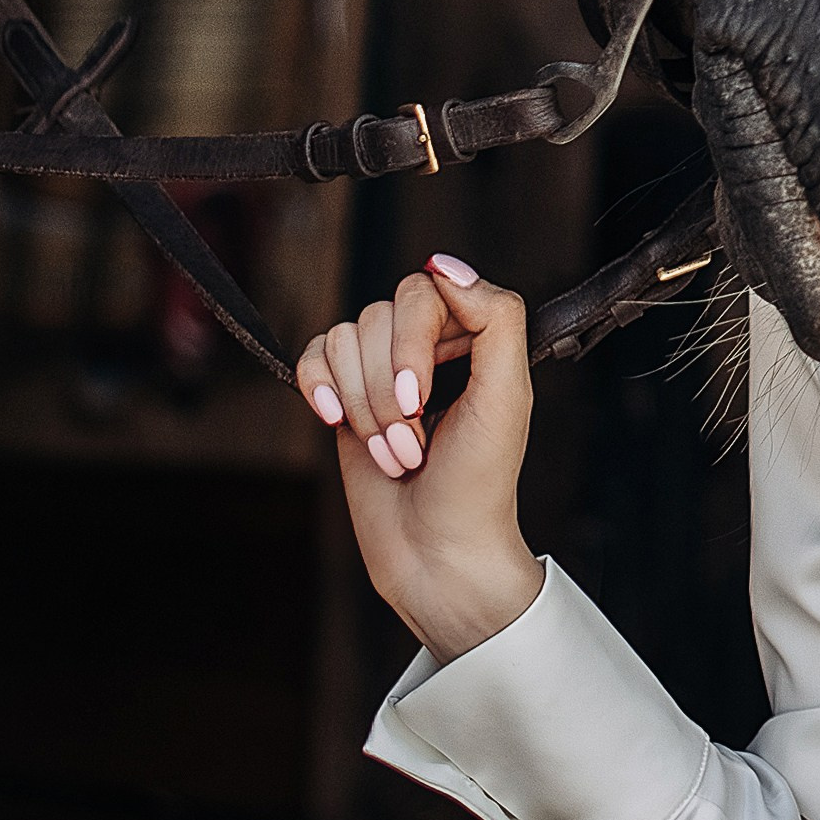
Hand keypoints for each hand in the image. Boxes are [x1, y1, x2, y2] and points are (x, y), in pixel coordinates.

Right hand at [297, 254, 542, 663]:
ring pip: (343, 339)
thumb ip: (494, 319)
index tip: (420, 398)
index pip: (426, 291)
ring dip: (362, 406)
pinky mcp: (343, 398)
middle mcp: (427, 346)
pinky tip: (334, 421)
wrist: (437, 553)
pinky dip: (319, 388)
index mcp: (475, 337)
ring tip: (394, 452)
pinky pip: (313, 356)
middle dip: (386, 386)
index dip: (412, 343)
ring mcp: (381, 371)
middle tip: (411, 440)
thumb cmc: (480, 483)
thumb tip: (444, 265)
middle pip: (378, 315)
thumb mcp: (507, 397)